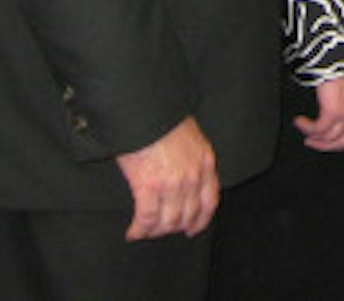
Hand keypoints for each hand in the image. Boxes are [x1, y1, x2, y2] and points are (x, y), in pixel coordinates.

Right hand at [115, 116, 217, 240]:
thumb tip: (187, 174)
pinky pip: (146, 218)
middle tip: (162, 230)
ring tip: (145, 231)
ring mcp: (171, 184)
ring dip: (155, 231)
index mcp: (205, 162)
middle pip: (187, 215)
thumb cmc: (165, 118)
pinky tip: (133, 232)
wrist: (147, 110)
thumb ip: (194, 157)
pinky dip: (139, 229)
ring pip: (167, 221)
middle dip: (174, 227)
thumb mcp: (192, 136)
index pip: (209, 201)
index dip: (201, 220)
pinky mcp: (148, 187)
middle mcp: (192, 177)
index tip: (192, 229)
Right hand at [294, 69, 343, 152]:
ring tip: (303, 131)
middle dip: (325, 145)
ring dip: (314, 138)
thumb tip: (330, 109)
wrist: (339, 51)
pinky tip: (299, 121)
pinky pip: (317, 129)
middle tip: (312, 142)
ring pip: (329, 138)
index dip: (340, 143)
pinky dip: (306, 127)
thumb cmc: (341, 61)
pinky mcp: (333, 111)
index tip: (327, 142)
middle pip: (343, 141)